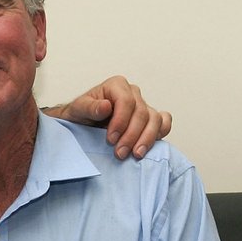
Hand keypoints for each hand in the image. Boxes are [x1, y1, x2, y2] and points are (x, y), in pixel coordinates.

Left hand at [49, 76, 172, 159]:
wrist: (82, 124)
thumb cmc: (80, 115)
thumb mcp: (78, 110)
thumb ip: (90, 107)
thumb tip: (106, 106)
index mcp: (117, 86)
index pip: (126, 101)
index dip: (121, 121)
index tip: (111, 139)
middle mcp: (133, 93)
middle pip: (141, 113)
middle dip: (131, 135)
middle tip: (120, 153)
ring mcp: (143, 106)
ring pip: (155, 119)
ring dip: (146, 139)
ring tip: (135, 155)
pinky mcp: (150, 119)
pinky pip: (164, 123)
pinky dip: (160, 134)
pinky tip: (148, 146)